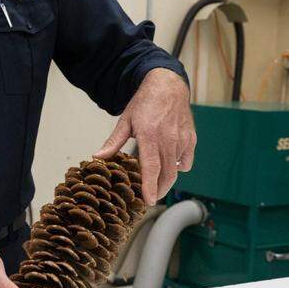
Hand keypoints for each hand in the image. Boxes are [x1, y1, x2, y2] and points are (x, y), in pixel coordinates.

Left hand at [94, 67, 194, 205]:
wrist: (167, 86)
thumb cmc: (144, 103)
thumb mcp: (125, 121)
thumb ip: (113, 142)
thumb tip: (97, 157)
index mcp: (149, 135)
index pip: (151, 167)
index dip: (150, 186)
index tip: (149, 201)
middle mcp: (168, 139)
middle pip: (167, 174)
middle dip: (159, 190)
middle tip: (150, 197)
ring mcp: (182, 140)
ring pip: (177, 170)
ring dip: (167, 180)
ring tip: (156, 184)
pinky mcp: (191, 139)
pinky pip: (186, 162)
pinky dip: (178, 168)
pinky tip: (168, 165)